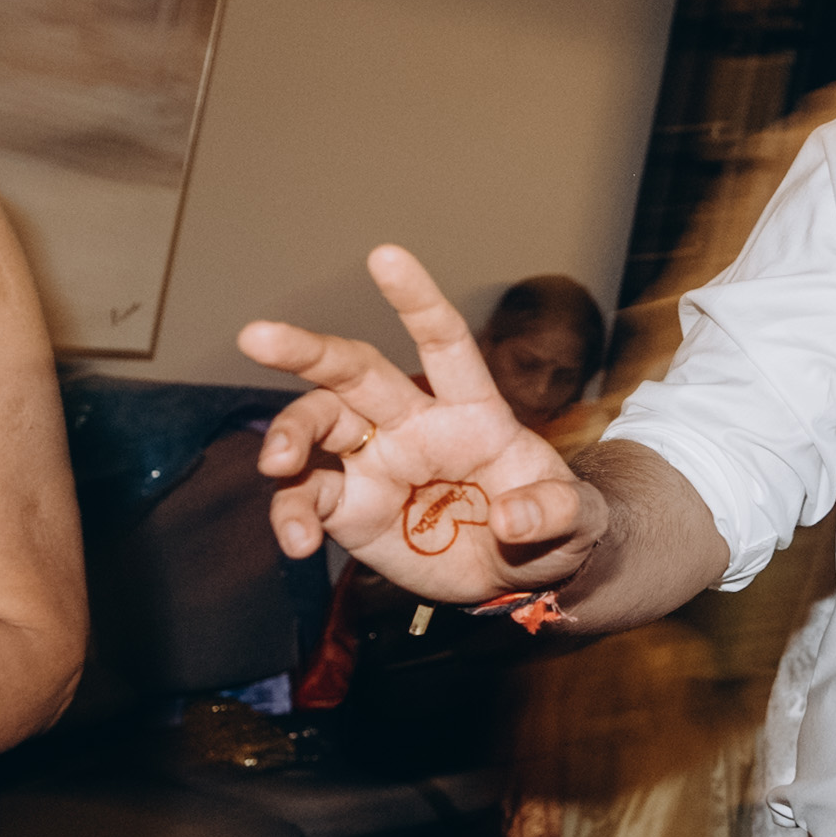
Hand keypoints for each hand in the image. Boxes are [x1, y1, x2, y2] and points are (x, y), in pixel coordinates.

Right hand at [240, 246, 602, 602]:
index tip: (385, 255)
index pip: (443, 342)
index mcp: (471, 410)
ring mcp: (376, 462)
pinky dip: (291, 514)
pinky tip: (298, 543)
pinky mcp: (350, 507)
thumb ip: (553, 511)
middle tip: (256, 336)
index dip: (416, 300)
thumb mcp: (580, 520)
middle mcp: (414, 424)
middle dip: (305, 350)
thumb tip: (510, 520)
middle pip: (354, 371)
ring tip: (277, 465)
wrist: (519, 581)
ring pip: (316, 425)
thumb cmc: (554, 530)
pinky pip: (306, 498)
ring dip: (287, 435)